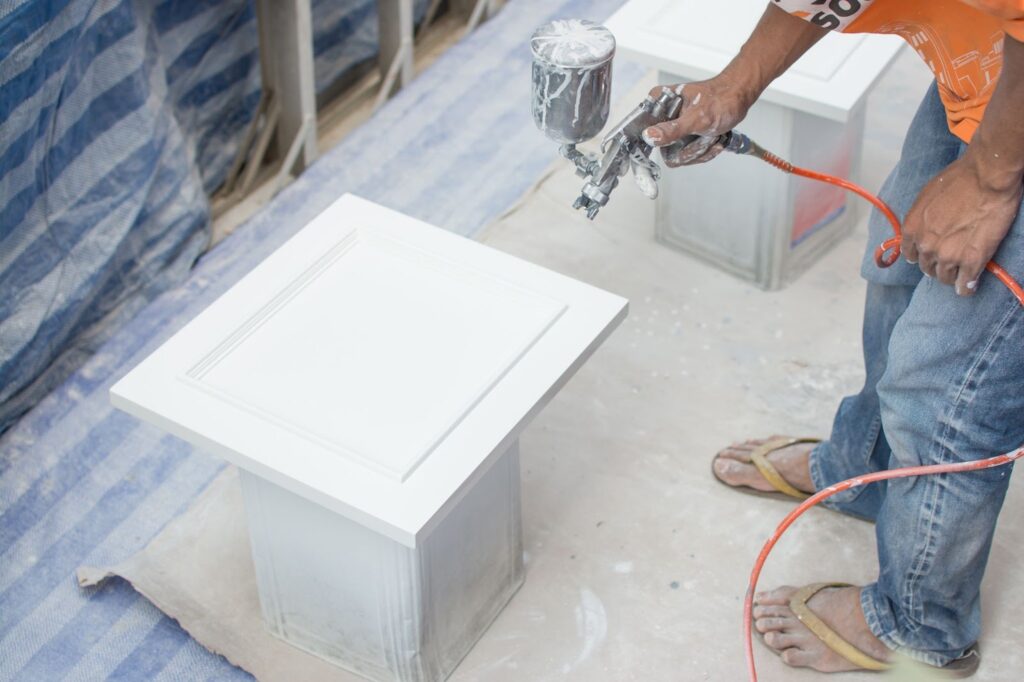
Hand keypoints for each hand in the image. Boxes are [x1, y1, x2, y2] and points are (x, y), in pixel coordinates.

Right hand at [642, 75, 755, 167]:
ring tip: (710, 134)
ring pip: (677, 156)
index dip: (644, 144)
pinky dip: (703, 151)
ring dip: (699, 149)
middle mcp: (663, 118)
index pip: (640, 129)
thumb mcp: (696, 117)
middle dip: (688, 149)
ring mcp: (673, 129)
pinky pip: (687, 156)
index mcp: (659, 104)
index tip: (644, 158)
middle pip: (663, 150)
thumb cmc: (721, 98)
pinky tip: (712, 139)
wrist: (738, 98)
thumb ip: (672, 129)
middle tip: (702, 136)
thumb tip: (649, 136)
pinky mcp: (683, 138)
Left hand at [902, 147, 1022, 295]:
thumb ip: (922, 218)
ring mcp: (948, 256)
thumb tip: (923, 229)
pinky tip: (969, 286)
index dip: (922, 255)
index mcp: (912, 229)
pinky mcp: (971, 260)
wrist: (986, 177)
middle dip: (937, 264)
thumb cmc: (959, 178)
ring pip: (944, 278)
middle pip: (927, 267)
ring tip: (961, 274)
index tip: (931, 255)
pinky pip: (965, 285)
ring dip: (952, 276)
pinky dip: (966, 287)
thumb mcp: (927, 196)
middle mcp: (925, 246)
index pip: (910, 255)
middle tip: (950, 260)